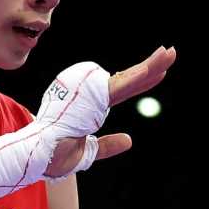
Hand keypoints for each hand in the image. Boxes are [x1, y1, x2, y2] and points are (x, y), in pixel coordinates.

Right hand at [44, 46, 176, 176]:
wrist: (37, 156)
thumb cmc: (54, 154)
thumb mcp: (86, 153)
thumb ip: (106, 146)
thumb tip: (129, 140)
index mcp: (90, 108)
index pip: (120, 91)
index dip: (140, 82)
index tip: (159, 73)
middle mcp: (90, 98)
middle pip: (127, 80)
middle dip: (151, 66)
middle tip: (171, 51)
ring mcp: (90, 96)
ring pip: (127, 81)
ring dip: (149, 67)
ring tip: (168, 54)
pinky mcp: (90, 99)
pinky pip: (117, 87)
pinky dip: (134, 78)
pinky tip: (150, 70)